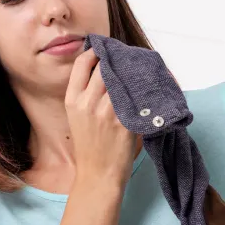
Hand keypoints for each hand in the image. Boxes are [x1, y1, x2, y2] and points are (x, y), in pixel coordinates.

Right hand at [64, 49, 136, 189]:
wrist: (98, 175)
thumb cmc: (91, 148)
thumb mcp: (78, 118)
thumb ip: (87, 96)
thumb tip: (106, 73)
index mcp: (73, 100)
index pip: (82, 64)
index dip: (96, 51)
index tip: (107, 49)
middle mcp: (88, 103)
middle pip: (106, 66)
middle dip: (120, 58)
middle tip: (131, 57)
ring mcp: (107, 112)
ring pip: (123, 79)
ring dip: (135, 72)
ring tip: (144, 69)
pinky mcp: (125, 123)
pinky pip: (137, 97)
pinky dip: (145, 89)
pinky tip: (152, 86)